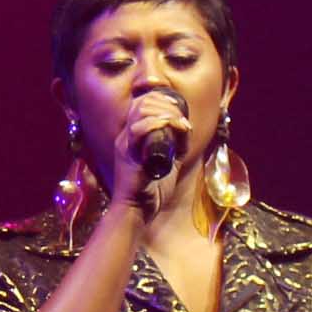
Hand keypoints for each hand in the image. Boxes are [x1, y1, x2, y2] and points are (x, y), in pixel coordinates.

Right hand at [117, 92, 187, 213]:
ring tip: (180, 124)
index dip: (163, 100)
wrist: (138, 211)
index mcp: (133, 134)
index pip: (143, 102)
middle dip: (167, 104)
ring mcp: (125, 142)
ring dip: (166, 112)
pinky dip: (162, 123)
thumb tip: (186, 126)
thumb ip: (177, 143)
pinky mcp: (127, 153)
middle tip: (182, 120)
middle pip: (143, 101)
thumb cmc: (153, 189)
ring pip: (142, 110)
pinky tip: (177, 129)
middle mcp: (126, 135)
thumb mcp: (171, 160)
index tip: (180, 111)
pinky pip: (140, 128)